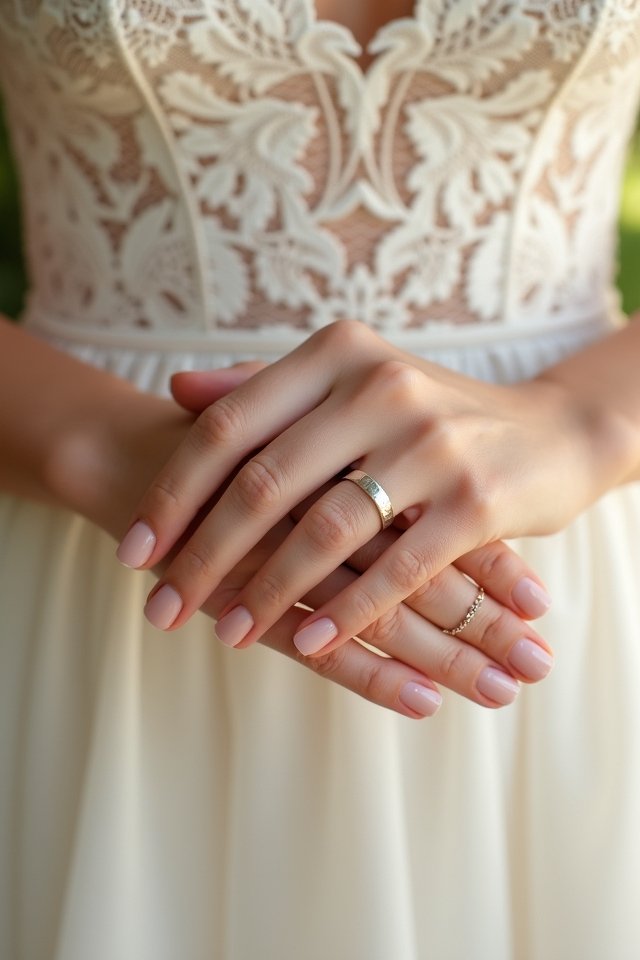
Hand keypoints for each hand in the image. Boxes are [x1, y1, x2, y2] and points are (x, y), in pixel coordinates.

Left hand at [118, 321, 565, 665]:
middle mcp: (380, 386)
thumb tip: (177, 389)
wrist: (550, 432)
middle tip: (160, 609)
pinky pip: (396, 569)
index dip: (173, 494)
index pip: (229, 427)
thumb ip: (264, 386)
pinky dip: (347, 612)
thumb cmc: (431, 413)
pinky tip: (307, 645)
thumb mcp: (350, 381)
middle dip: (202, 556)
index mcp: (337, 354)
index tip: (133, 551)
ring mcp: (432, 442)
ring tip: (223, 635)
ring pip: (324, 531)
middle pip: (264, 483)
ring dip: (266, 593)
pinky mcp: (477, 502)